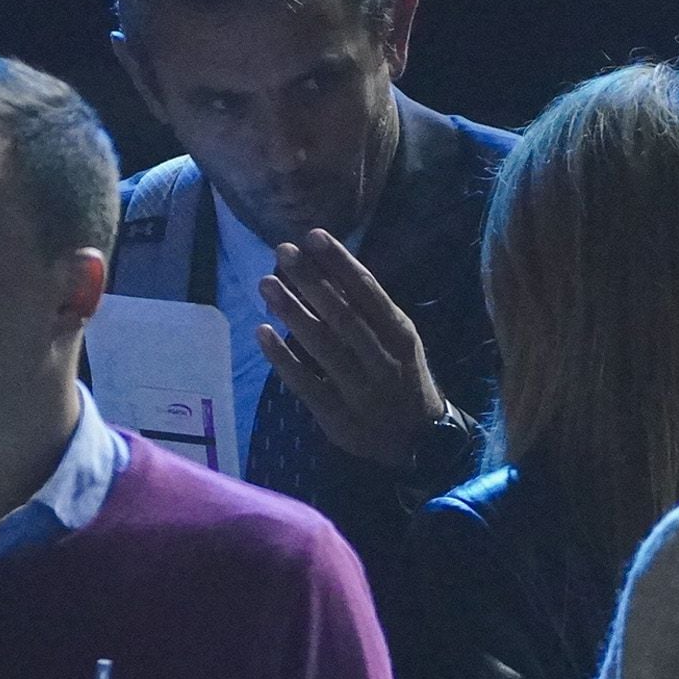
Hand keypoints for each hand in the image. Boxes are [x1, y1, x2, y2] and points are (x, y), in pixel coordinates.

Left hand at [254, 228, 443, 468]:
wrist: (417, 442)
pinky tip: (262, 331)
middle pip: (343, 316)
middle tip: (283, 252)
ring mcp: (360, 391)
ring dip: (292, 312)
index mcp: (401, 336)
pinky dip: (282, 358)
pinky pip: (306, 384)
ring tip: (265, 283)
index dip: (340, 263)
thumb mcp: (398, 341)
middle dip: (311, 281)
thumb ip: (368, 311)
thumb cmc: (400, 376)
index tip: (314, 236)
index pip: (370, 293)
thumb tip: (327, 265)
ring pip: (323, 347)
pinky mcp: (337, 417)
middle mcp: (383, 361)